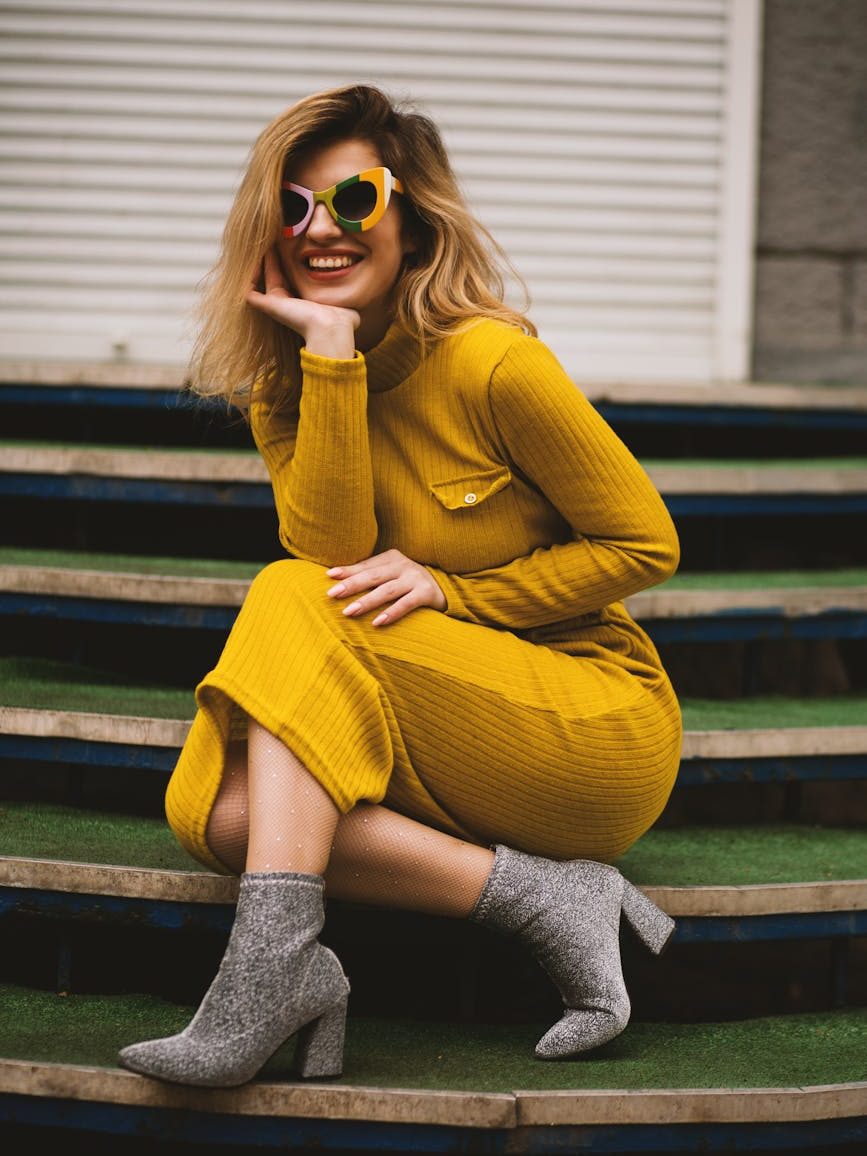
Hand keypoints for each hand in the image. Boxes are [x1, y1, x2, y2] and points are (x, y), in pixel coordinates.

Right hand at [246, 248, 359, 356]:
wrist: (331, 327)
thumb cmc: (342, 320)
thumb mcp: (345, 304)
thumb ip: (346, 301)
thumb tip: (356, 309)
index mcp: (302, 304)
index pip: (289, 279)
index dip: (287, 262)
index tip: (290, 242)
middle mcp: (286, 305)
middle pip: (272, 276)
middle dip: (272, 256)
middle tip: (274, 235)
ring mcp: (274, 306)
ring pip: (258, 280)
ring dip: (260, 261)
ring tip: (262, 240)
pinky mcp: (267, 306)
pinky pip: (249, 291)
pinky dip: (248, 276)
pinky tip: (253, 258)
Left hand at [326, 549, 446, 626]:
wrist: (446, 590)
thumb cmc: (410, 584)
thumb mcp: (392, 575)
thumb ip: (371, 575)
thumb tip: (337, 579)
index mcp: (392, 557)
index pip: (366, 565)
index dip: (348, 570)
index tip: (329, 576)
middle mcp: (404, 565)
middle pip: (373, 576)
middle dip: (352, 585)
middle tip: (332, 594)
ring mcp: (415, 578)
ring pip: (387, 590)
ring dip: (367, 601)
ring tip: (348, 612)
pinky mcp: (426, 593)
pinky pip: (406, 604)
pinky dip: (391, 613)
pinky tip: (376, 622)